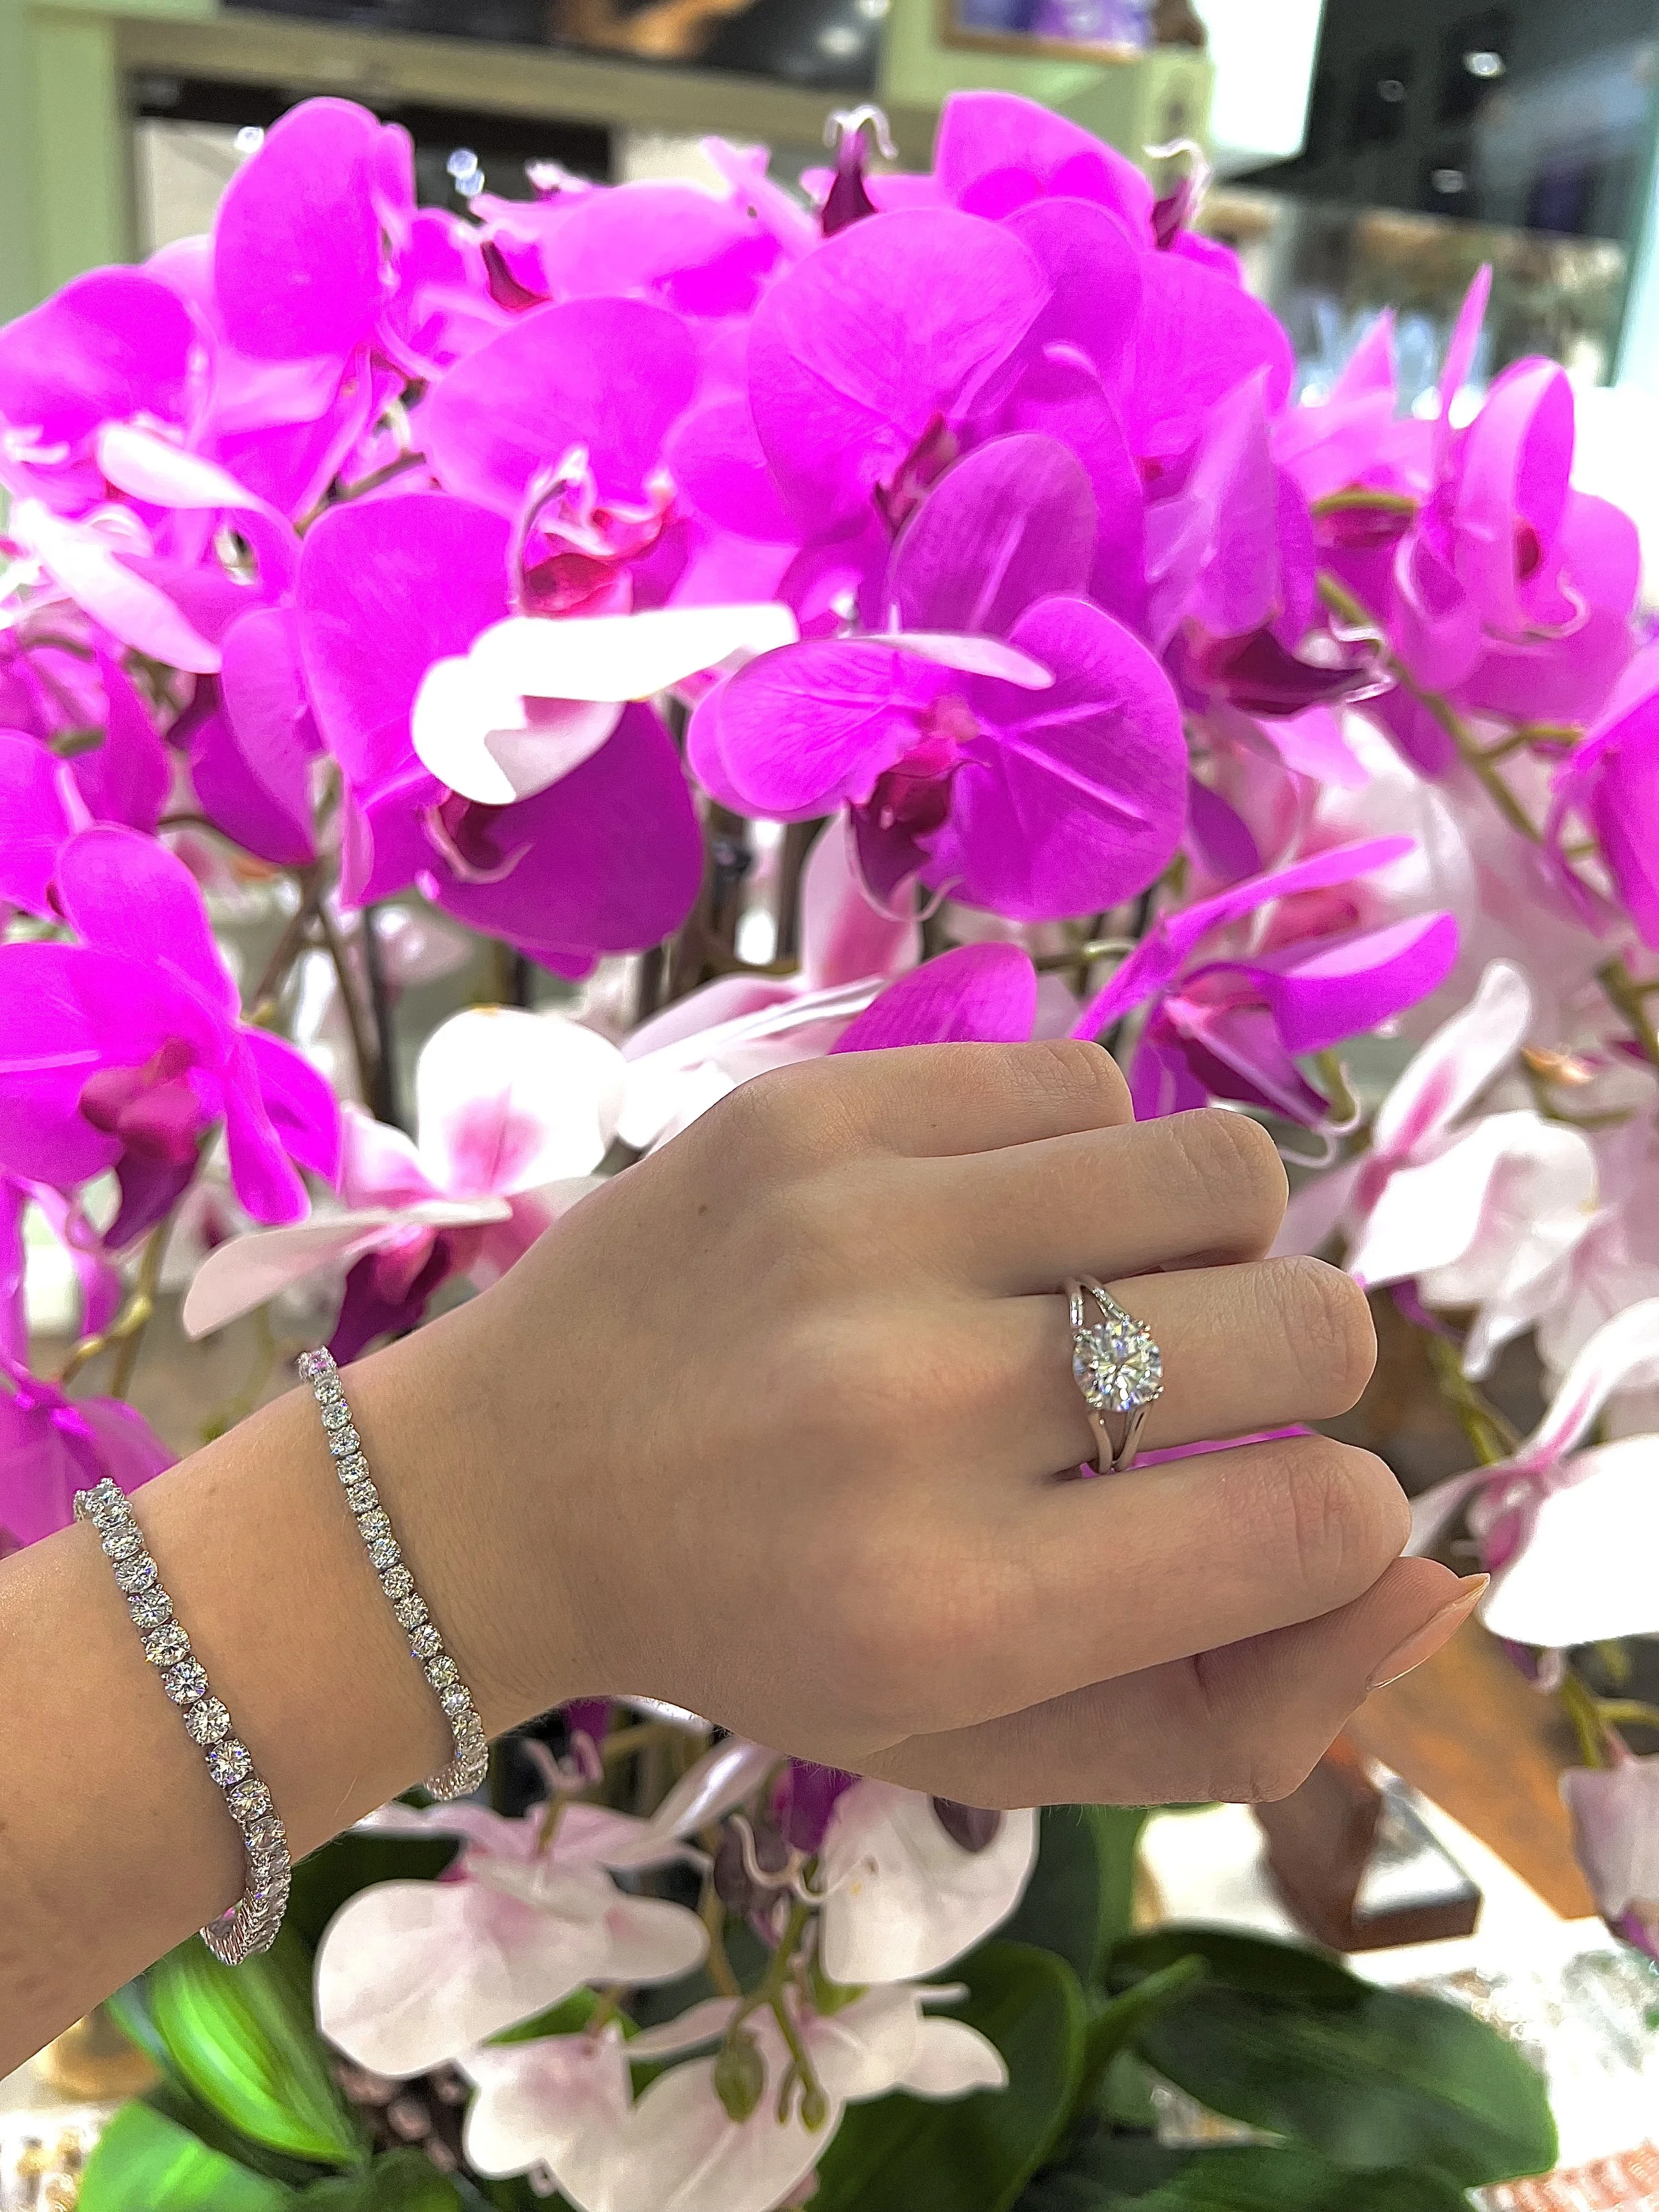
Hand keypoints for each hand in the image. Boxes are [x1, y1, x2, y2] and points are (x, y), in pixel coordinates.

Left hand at [418, 1041, 1476, 1804]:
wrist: (506, 1488)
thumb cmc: (769, 1629)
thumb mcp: (987, 1744)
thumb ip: (1232, 1712)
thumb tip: (1425, 1574)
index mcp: (960, 1611)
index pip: (1318, 1521)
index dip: (1332, 1516)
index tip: (1247, 1506)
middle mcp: (914, 1410)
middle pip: (1306, 1323)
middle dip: (1291, 1368)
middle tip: (1180, 1389)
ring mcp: (860, 1231)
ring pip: (1218, 1170)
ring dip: (1203, 1243)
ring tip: (1097, 1286)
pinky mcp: (810, 1109)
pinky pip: (1080, 1076)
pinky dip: (1079, 1155)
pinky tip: (992, 1220)